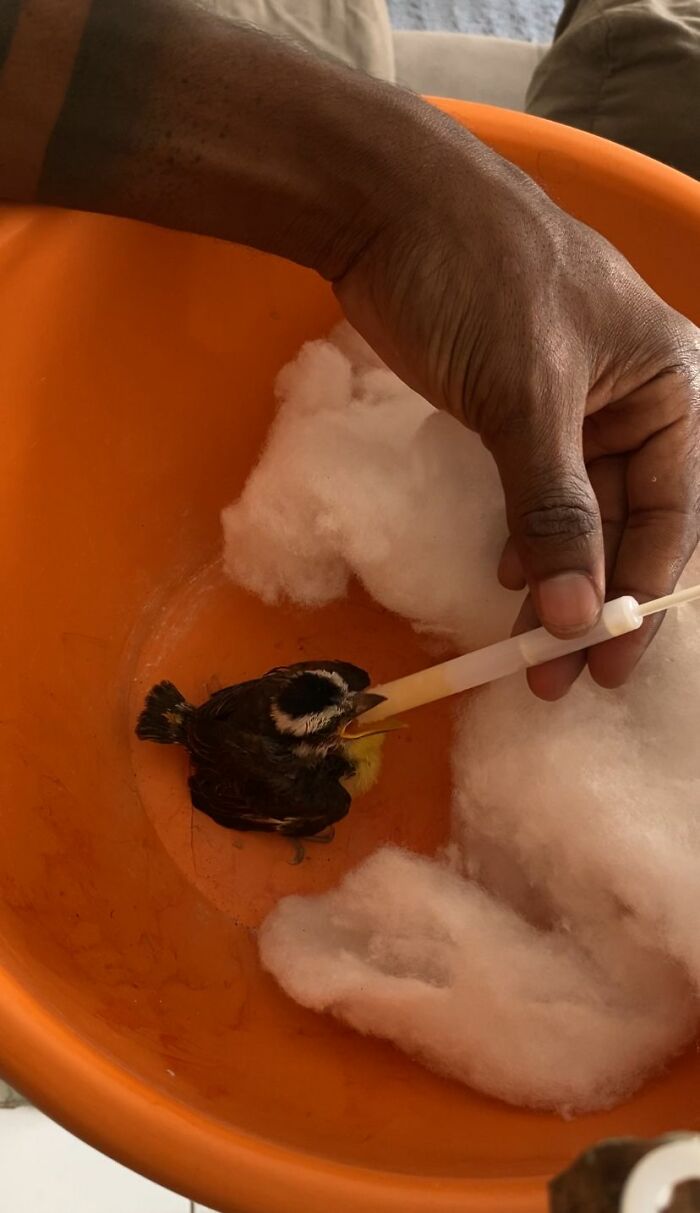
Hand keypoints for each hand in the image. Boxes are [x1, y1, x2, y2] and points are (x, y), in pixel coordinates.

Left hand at [335, 118, 699, 697]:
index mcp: (671, 382)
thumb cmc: (478, 282)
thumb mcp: (525, 398)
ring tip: (523, 640)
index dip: (637, 595)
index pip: (671, 512)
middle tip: (555, 672)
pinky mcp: (523, 409)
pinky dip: (528, 533)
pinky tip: (510, 571)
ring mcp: (579, 405)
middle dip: (593, 596)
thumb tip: (574, 614)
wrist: (389, 209)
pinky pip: (539, 488)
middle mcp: (638, 398)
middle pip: (629, 520)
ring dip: (557, 574)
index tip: (602, 664)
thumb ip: (555, 507)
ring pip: (582, 511)